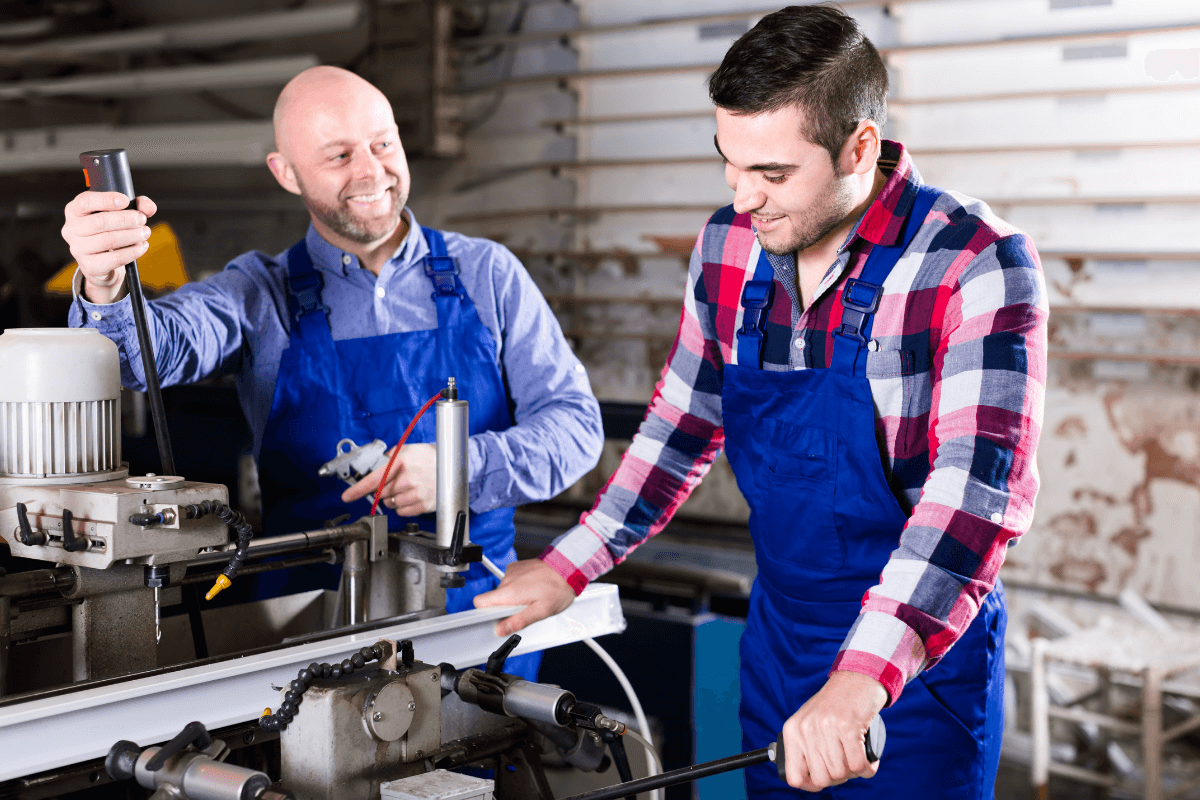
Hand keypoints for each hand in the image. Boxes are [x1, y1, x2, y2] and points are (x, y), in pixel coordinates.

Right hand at [62, 190, 156, 303]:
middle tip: (142, 219)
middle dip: (125, 219)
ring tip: (145, 233)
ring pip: (108, 240)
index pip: (85, 201)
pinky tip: (142, 246)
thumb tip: (148, 207)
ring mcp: (78, 249)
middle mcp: (71, 229)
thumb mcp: (122, 213)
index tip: (126, 201)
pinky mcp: (90, 266)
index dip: (106, 200)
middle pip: (99, 222)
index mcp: (74, 210)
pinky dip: (133, 252)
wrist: (103, 262)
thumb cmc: (111, 231)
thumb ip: (137, 205)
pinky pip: (115, 258)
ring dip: (132, 235)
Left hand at [341, 442, 435, 515]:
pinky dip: (403, 506)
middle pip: (380, 493)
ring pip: (391, 504)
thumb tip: (373, 467)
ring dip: (393, 499)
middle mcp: (408, 478)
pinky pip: (402, 512)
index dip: (358, 489)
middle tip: (395, 482)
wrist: (453, 465)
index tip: (347, 496)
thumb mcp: (407, 449)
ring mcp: (417, 492)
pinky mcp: (424, 504)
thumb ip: (389, 457)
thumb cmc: (428, 456)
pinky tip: (411, 495)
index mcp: (401, 462)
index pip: (374, 479)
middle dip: (383, 490)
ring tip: (406, 488)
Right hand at [473, 558, 575, 635]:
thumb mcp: (541, 612)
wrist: (568, 567)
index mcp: (510, 591)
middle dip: (504, 608)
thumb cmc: (557, 589)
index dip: (484, 613)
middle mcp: (507, 579)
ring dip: (513, 597)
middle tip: (523, 610)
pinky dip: (517, 587)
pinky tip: (531, 588)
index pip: (480, 602)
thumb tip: (501, 629)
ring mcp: (511, 571)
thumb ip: (519, 621)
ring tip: (531, 598)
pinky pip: (510, 582)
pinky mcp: (516, 567)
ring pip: (503, 592)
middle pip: (493, 599)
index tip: (496, 619)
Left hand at [779, 671, 886, 790]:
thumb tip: (810, 781)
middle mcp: (805, 729)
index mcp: (792, 730)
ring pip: (841, 773)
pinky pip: (859, 766)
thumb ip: (806, 748)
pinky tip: (868, 758)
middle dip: (838, 776)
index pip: (794, 777)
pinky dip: (867, 767)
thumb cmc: (835, 705)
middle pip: (822, 779)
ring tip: (856, 755)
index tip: (823, 779)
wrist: (857, 678)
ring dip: (854, 771)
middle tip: (845, 762)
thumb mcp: (810, 722)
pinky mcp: (848, 726)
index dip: (811, 784)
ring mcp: (826, 727)